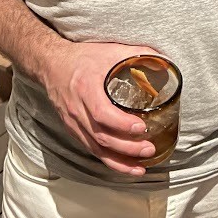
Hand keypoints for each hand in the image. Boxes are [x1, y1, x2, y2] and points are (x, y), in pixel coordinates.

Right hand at [41, 40, 160, 175]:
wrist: (52, 64)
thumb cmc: (83, 57)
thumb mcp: (111, 50)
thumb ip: (138, 54)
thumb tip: (165, 64)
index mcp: (86, 87)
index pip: (102, 112)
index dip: (122, 124)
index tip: (141, 127)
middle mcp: (77, 108)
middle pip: (100, 136)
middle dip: (126, 148)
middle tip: (149, 149)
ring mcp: (73, 122)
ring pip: (95, 148)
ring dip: (118, 161)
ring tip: (140, 167)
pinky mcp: (73, 129)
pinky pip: (91, 149)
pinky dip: (108, 160)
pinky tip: (124, 166)